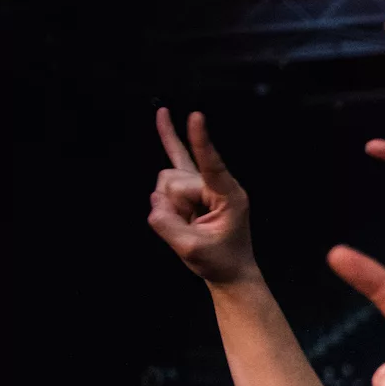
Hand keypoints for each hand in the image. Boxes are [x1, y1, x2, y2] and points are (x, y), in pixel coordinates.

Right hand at [147, 109, 255, 284]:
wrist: (229, 270)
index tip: (197, 116)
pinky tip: (162, 115)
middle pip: (175, 179)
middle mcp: (218, 184)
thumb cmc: (219, 261)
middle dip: (173, 205)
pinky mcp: (194, 185)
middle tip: (193, 227)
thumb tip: (154, 200)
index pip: (211, 166)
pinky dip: (169, 137)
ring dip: (170, 204)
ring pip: (166, 179)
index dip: (202, 143)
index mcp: (230, 197)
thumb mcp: (191, 250)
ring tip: (190, 222)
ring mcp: (204, 183)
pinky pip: (177, 156)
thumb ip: (167, 224)